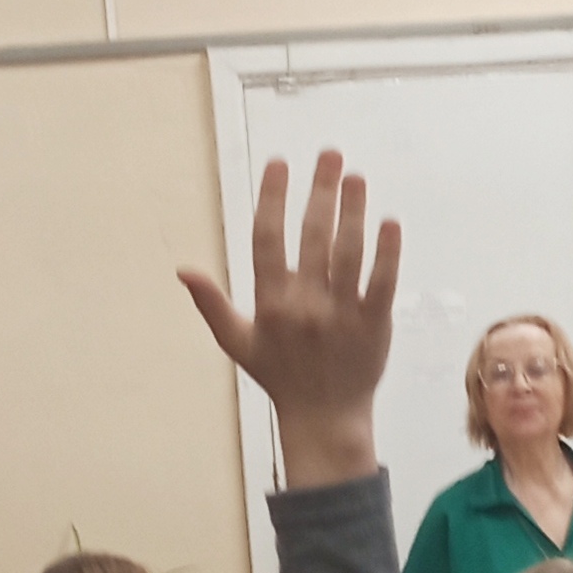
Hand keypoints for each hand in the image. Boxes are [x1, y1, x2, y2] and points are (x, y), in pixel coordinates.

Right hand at [181, 150, 399, 489]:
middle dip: (320, 190)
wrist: (325, 419)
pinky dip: (387, 252)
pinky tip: (389, 221)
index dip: (272, 198)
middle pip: (313, 237)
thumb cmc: (280, 378)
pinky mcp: (375, 325)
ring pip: (349, 253)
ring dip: (354, 210)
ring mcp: (342, 315)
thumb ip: (212, 305)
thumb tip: (183, 270)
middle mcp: (305, 306)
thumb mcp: (238, 343)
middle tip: (330, 153)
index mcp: (271, 304)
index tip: (280, 162)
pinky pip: (383, 282)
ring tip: (356, 177)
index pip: (268, 240)